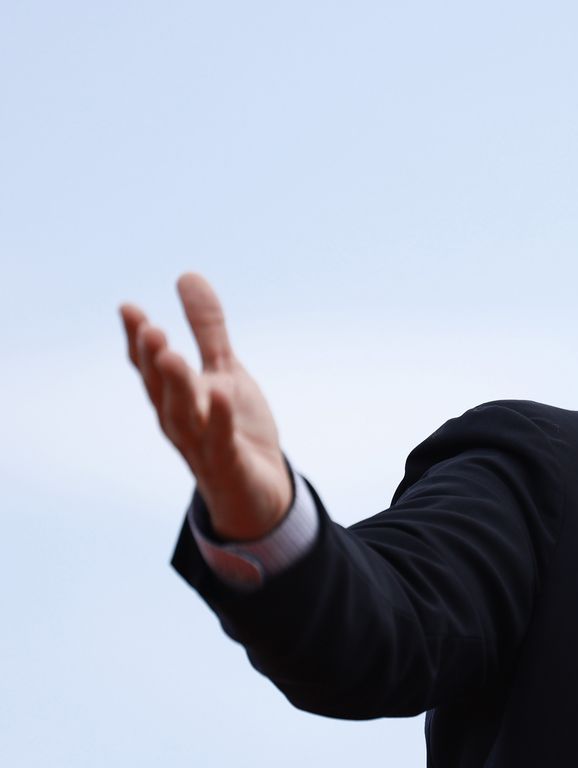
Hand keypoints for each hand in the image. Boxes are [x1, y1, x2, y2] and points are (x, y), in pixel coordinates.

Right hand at [120, 274, 291, 540]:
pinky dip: (219, 420)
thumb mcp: (224, 371)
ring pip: (183, 416)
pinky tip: (220, 393)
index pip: (149, 367)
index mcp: (175, 398)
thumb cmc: (234, 428)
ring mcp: (203, 446)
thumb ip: (207, 329)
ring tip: (173, 354)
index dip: (137, 340)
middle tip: (150, 330)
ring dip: (177, 387)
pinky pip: (221, 442)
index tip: (128, 308)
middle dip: (152, 361)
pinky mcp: (229, 466)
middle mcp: (181, 422)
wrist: (258, 492)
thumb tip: (186, 275)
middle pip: (160, 390)